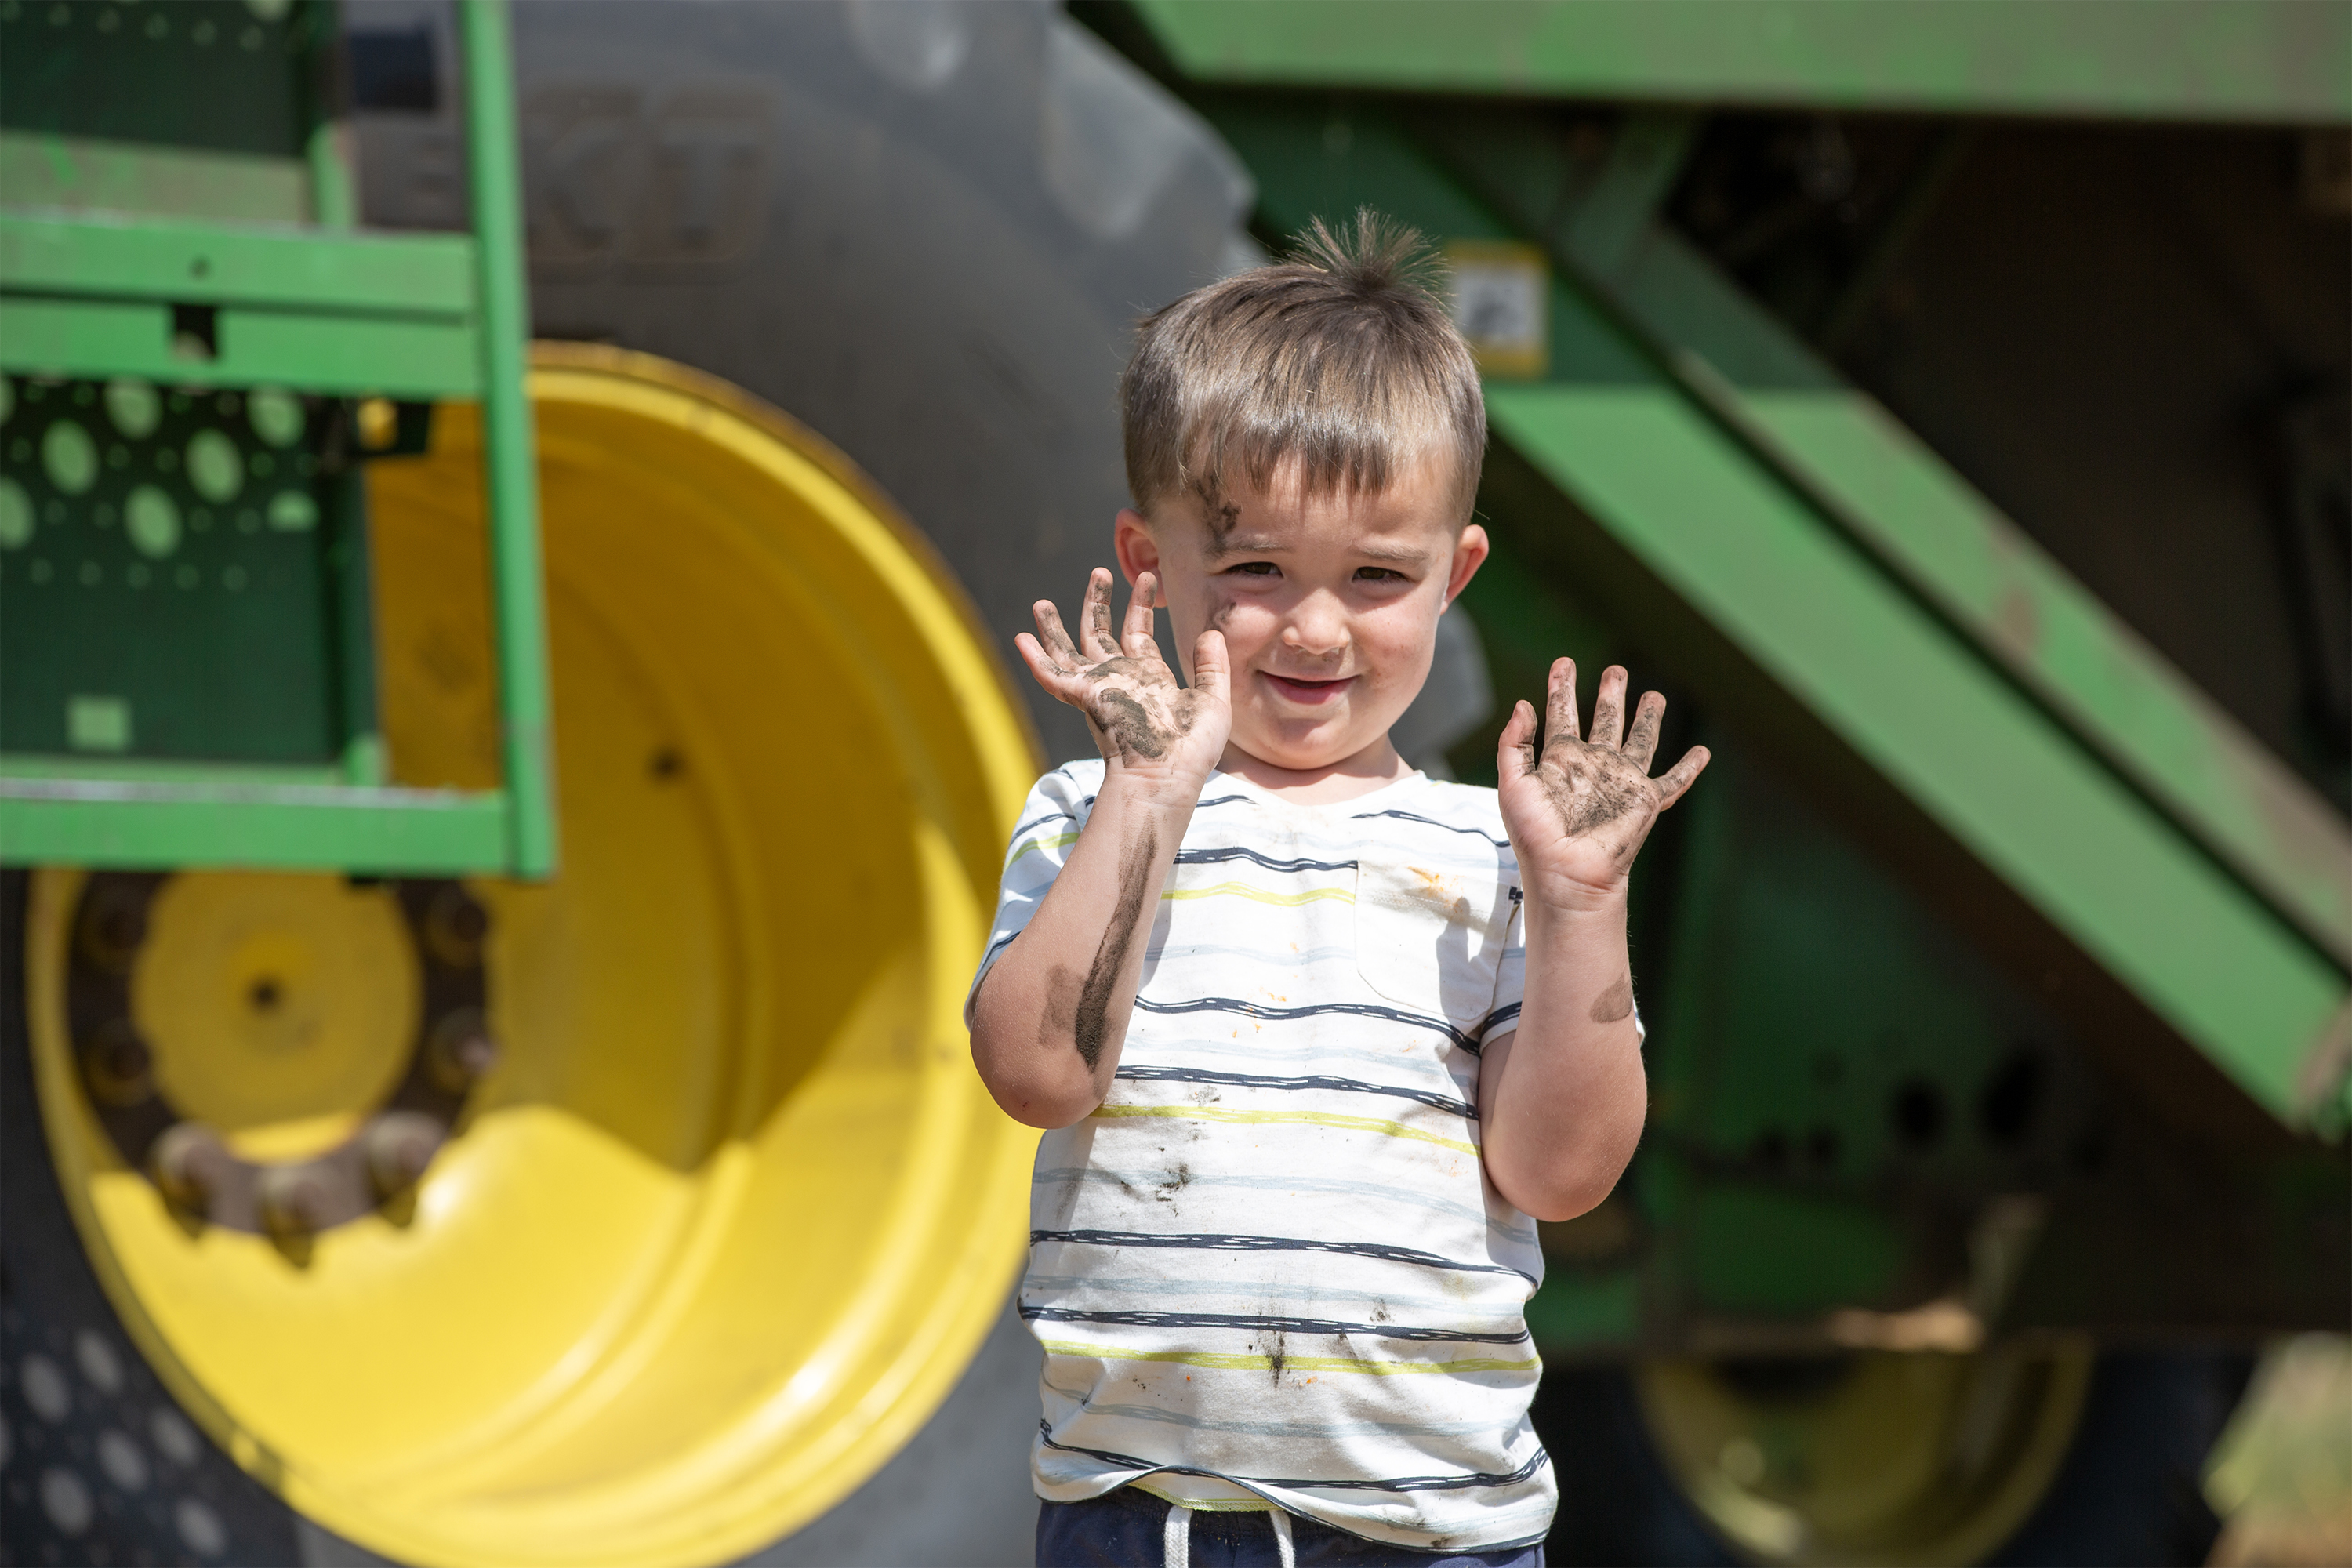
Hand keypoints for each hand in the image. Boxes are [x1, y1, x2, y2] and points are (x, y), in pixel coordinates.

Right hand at [1016, 568, 1230, 801]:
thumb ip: (1213, 666)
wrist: (1167, 772)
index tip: (1147, 576)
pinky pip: (1053, 674)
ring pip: (1069, 651)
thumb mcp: (1213, 700)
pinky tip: (1022, 637)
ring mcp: (1100, 687)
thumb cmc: (1193, 748)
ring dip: (1055, 627)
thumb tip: (1211, 633)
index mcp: (1149, 678)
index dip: (1140, 605)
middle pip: (1101, 635)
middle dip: (1098, 601)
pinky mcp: (1084, 695)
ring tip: (1040, 602)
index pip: (1139, 634)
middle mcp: (1121, 679)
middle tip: (1099, 571)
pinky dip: (1036, 657)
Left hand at [1498, 659, 1708, 905]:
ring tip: (1654, 694)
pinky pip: (1674, 780)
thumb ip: (1513, 743)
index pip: (1562, 713)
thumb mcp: (1512, 783)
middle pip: (1605, 719)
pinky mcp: (1646, 800)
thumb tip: (1522, 704)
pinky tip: (1702, 752)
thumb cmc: (1535, 834)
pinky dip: (1690, 767)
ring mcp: (1622, 781)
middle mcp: (1594, 765)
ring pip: (1640, 740)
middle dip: (1610, 694)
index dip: (1562, 687)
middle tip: (1616, 669)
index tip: (1564, 662)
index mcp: (1560, 759)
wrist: (1565, 872)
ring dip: (1648, 717)